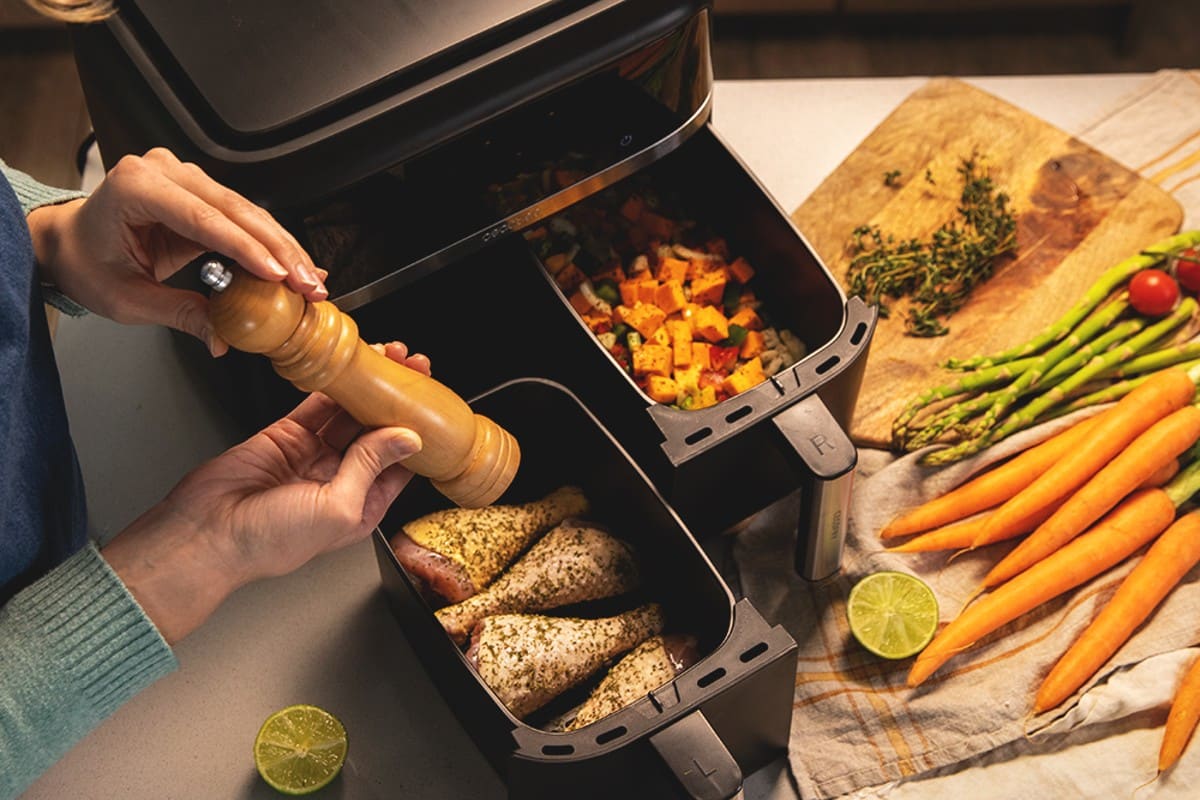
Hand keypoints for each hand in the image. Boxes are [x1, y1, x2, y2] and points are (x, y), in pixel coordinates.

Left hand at [26, 147, 325, 354]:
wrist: (71, 243)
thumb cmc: (86, 261)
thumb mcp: (127, 298)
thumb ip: (179, 314)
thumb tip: (222, 337)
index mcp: (136, 187)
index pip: (204, 219)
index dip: (247, 249)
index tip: (278, 276)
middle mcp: (164, 172)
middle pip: (236, 211)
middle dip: (279, 252)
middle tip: (308, 285)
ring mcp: (185, 177)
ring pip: (248, 212)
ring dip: (283, 249)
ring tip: (310, 280)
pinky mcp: (201, 192)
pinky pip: (243, 217)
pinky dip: (271, 243)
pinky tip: (295, 265)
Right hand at [102, 342, 428, 642]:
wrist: (204, 535)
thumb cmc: (265, 544)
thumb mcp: (336, 508)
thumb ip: (370, 468)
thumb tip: (408, 439)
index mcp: (362, 506)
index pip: (401, 462)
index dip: (417, 429)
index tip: (431, 400)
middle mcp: (341, 480)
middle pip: (378, 432)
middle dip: (397, 399)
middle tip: (412, 368)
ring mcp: (312, 456)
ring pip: (350, 413)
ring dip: (368, 387)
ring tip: (388, 358)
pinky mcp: (285, 437)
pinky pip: (317, 405)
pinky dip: (333, 385)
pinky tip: (350, 365)